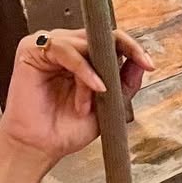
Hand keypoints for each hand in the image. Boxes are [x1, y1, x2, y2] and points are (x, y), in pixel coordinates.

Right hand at [0, 26, 154, 163]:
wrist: (40, 147)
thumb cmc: (66, 130)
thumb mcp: (107, 108)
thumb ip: (123, 86)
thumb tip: (141, 65)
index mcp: (82, 58)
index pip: (110, 41)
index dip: (132, 48)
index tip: (149, 64)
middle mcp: (66, 47)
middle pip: (99, 36)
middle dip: (120, 55)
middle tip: (135, 71)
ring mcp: (49, 46)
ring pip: (84, 44)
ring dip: (92, 76)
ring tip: (88, 106)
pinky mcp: (31, 49)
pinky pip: (65, 50)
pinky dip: (83, 70)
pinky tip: (93, 88)